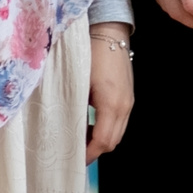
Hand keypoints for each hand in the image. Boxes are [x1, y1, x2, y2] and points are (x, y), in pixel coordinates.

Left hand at [86, 22, 133, 162]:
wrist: (109, 32)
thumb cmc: (89, 55)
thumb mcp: (76, 83)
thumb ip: (73, 108)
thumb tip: (63, 130)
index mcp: (111, 104)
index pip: (102, 141)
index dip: (88, 154)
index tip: (72, 160)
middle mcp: (125, 105)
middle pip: (112, 141)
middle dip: (94, 151)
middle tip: (74, 153)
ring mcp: (129, 101)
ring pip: (117, 133)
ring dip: (101, 140)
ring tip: (80, 138)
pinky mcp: (128, 96)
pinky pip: (119, 122)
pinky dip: (106, 128)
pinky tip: (90, 123)